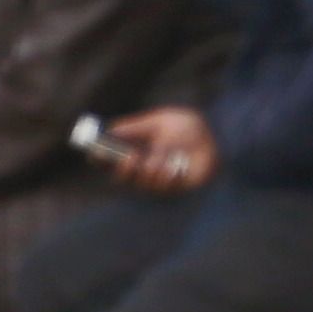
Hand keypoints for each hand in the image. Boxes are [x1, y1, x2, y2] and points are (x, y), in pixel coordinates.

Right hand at [99, 107, 216, 195]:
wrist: (217, 135)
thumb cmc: (186, 127)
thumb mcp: (157, 122)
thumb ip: (135, 128)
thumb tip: (109, 131)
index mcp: (135, 149)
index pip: (109, 160)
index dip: (100, 159)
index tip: (95, 153)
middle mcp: (143, 168)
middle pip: (122, 178)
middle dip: (124, 170)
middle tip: (129, 158)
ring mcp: (159, 181)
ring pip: (143, 184)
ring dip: (151, 171)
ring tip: (163, 158)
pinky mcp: (176, 189)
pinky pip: (165, 188)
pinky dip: (169, 176)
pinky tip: (178, 165)